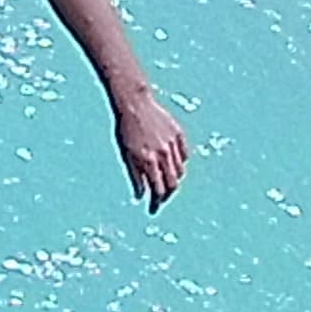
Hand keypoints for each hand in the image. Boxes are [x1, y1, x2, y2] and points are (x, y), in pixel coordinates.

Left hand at [115, 91, 188, 210]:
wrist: (135, 102)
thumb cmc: (126, 128)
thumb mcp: (126, 153)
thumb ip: (134, 176)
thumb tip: (140, 195)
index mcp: (148, 160)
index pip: (157, 190)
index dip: (156, 202)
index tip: (153, 209)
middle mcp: (163, 154)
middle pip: (172, 183)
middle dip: (167, 195)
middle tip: (161, 198)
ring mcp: (173, 144)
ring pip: (180, 170)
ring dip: (173, 179)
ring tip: (165, 182)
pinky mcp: (179, 134)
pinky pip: (184, 154)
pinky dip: (180, 162)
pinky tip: (172, 164)